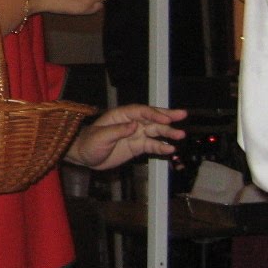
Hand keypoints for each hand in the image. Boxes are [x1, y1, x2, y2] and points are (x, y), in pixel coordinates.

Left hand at [65, 105, 185, 170]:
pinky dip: (161, 147)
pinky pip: (151, 145)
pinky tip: (170, 149)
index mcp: (121, 115)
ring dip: (167, 133)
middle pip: (152, 117)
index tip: (165, 118)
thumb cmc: (89, 142)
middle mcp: (131, 122)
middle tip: (182, 115)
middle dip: (167, 116)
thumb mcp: (101, 136)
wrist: (85, 156)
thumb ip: (118, 131)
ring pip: (155, 131)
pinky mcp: (137, 146)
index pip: (141, 111)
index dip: (153, 113)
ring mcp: (135, 134)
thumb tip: (134, 126)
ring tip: (180, 135)